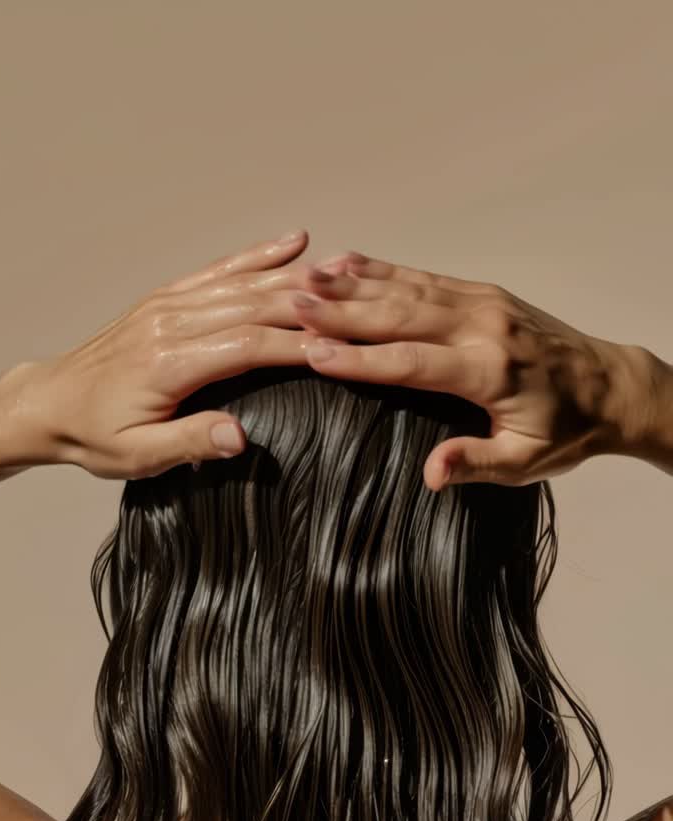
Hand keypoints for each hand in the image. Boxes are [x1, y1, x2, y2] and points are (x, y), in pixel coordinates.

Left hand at [0, 230, 340, 479]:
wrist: (49, 405)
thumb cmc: (94, 435)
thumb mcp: (139, 454)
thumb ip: (190, 442)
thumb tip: (240, 436)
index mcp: (169, 363)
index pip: (248, 345)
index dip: (298, 344)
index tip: (342, 347)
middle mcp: (170, 324)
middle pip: (253, 304)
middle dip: (310, 303)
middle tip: (362, 302)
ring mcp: (168, 305)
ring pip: (242, 282)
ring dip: (294, 275)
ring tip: (344, 270)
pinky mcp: (166, 299)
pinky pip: (218, 271)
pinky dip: (258, 256)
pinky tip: (292, 243)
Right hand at [290, 251, 662, 489]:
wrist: (611, 387)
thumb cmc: (565, 431)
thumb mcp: (526, 463)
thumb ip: (477, 463)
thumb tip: (430, 475)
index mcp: (490, 372)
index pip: (411, 363)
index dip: (360, 360)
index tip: (312, 354)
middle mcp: (483, 328)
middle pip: (401, 316)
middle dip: (343, 311)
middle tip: (291, 304)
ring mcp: (483, 304)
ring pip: (408, 288)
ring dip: (354, 283)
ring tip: (304, 279)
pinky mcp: (484, 294)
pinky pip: (425, 277)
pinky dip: (384, 269)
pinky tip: (346, 263)